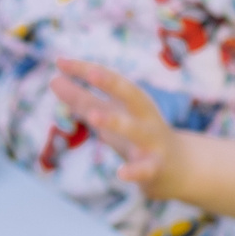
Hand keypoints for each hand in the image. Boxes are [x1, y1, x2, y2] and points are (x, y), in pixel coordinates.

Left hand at [49, 59, 182, 196]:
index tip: (60, 62)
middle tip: (92, 73)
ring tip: (93, 116)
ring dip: (115, 121)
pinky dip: (134, 171)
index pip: (110, 80)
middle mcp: (144, 117)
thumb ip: (83, 100)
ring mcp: (152, 142)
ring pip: (135, 130)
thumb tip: (54, 80)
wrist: (181, 169)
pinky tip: (120, 173)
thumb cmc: (139, 136)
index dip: (86, 71)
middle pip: (131, 95)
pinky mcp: (156, 168)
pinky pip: (145, 169)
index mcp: (133, 102)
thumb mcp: (110, 117)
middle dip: (113, 83)